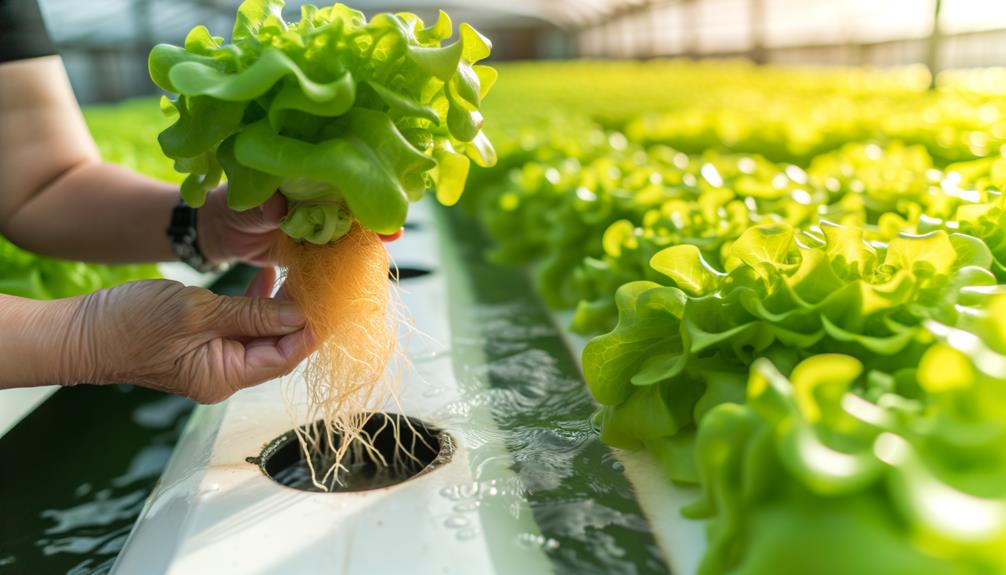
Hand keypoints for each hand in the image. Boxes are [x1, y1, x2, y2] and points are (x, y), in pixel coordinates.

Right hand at [60, 268, 312, 402]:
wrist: (80, 331)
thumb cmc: (131, 323)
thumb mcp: (197, 312)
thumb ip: (251, 313)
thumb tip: (301, 315)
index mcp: (225, 376)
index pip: (286, 355)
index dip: (312, 328)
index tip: (333, 298)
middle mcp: (225, 374)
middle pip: (279, 345)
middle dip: (301, 313)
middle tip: (320, 277)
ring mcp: (214, 359)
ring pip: (262, 332)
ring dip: (280, 304)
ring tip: (298, 271)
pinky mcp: (204, 342)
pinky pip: (241, 324)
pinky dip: (256, 302)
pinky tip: (267, 276)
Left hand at [197, 187, 404, 266]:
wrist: (219, 232)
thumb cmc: (231, 208)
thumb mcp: (246, 205)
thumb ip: (263, 206)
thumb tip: (279, 207)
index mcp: (301, 181)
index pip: (337, 184)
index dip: (358, 191)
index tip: (377, 198)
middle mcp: (314, 201)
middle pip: (351, 208)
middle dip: (373, 216)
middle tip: (394, 226)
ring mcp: (315, 225)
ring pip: (347, 231)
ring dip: (367, 238)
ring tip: (390, 240)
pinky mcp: (309, 249)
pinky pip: (332, 253)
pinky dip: (348, 258)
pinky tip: (365, 263)